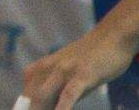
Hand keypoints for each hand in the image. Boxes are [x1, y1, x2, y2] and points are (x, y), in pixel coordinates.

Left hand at [20, 20, 138, 109]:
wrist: (113, 36)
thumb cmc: (94, 56)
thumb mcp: (72, 71)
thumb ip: (62, 88)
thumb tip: (55, 107)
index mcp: (45, 66)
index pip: (27, 88)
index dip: (25, 105)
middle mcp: (50, 67)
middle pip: (31, 94)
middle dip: (31, 109)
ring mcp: (66, 70)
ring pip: (44, 94)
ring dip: (40, 109)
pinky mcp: (83, 75)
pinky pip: (69, 94)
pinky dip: (62, 107)